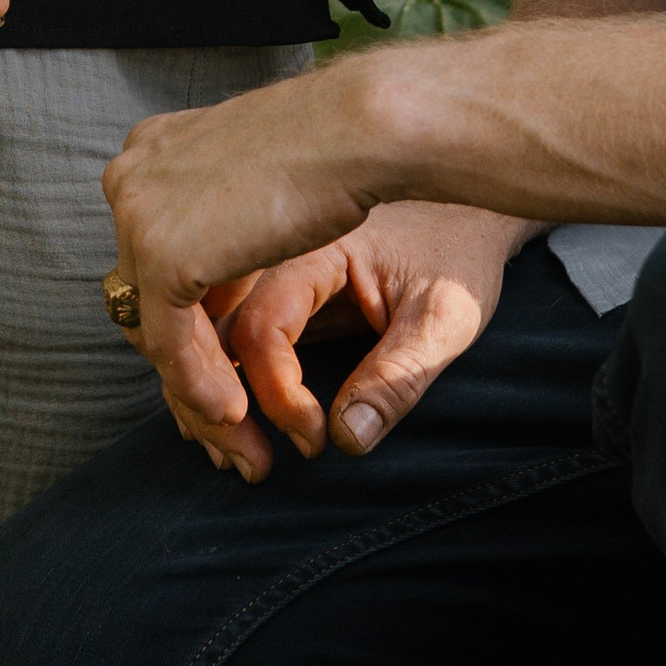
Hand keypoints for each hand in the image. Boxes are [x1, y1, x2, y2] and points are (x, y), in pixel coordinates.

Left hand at [104, 54, 412, 440]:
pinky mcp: (163, 254)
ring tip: (245, 435)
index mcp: (156, 152)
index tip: (231, 372)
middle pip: (143, 296)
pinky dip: (201, 386)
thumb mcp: (274, 191)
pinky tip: (241, 415)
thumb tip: (215, 284)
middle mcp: (135, 177)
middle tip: (233, 424)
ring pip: (153, 325)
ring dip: (197, 389)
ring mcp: (141, 213)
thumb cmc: (355, 147)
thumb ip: (236, 225)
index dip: (188, 319)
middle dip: (188, 365)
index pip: (150, 256)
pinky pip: (169, 342)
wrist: (377, 125)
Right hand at [167, 202, 531, 480]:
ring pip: (200, 327)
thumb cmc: (459, 251)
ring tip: (229, 454)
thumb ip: (399, 375)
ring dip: (201, 392)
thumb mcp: (447, 314)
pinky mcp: (264, 273)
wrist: (464, 198)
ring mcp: (260, 256)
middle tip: (251, 467)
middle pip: (211, 330)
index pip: (262, 329)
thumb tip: (347, 440)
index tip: (314, 441)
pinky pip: (215, 320)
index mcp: (313, 246)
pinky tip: (223, 416)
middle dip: (214, 406)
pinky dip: (210, 369)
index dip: (278, 396)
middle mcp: (271, 246)